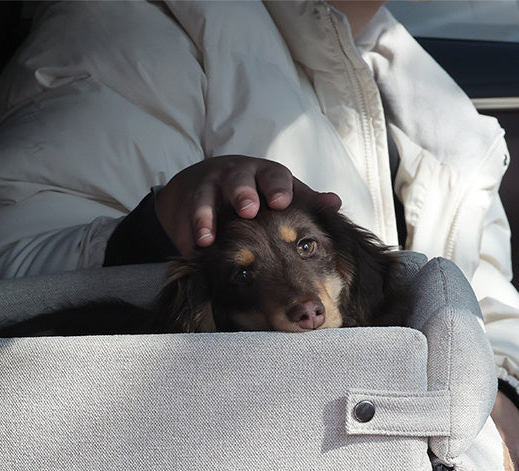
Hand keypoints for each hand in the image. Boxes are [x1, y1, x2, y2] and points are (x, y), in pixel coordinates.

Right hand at [155, 156, 341, 254]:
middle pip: (238, 180)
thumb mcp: (278, 193)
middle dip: (243, 193)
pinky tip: (188, 249)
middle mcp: (234, 176)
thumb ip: (304, 201)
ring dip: (205, 217)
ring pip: (204, 198)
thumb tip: (335, 203)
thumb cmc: (254, 192)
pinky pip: (183, 217)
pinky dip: (184, 233)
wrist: (205, 183)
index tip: (282, 201)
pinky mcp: (184, 203)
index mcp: (263, 174)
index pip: (273, 175)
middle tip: (248, 210)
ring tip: (207, 238)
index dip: (278, 187)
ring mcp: (207, 187)